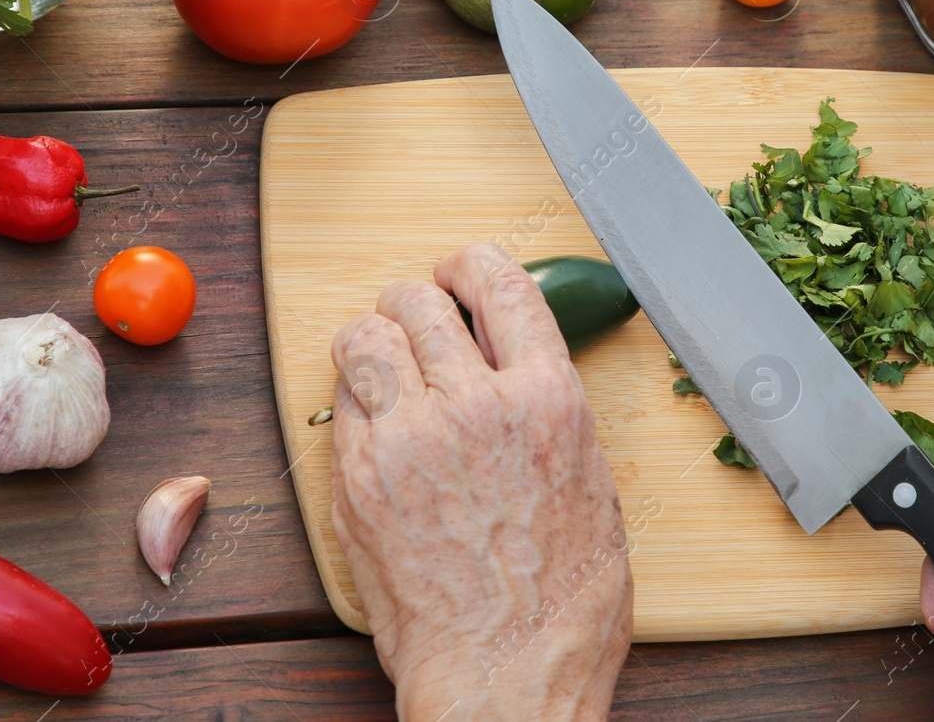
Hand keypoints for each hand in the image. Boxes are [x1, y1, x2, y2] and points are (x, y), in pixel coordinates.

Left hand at [329, 244, 632, 721]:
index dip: (470, 264)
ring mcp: (409, 438)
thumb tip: (523, 373)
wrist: (505, 670)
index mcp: (548, 399)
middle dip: (414, 300)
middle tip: (415, 320)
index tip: (459, 270)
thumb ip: (551, 413)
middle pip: (419, 298)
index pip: (501, 284)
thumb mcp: (593, 485)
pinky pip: (340, 401)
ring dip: (373, 338)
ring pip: (365, 336)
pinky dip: (353, 398)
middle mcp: (477, 404)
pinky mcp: (358, 478)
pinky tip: (376, 423)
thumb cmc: (562, 601)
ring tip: (384, 362)